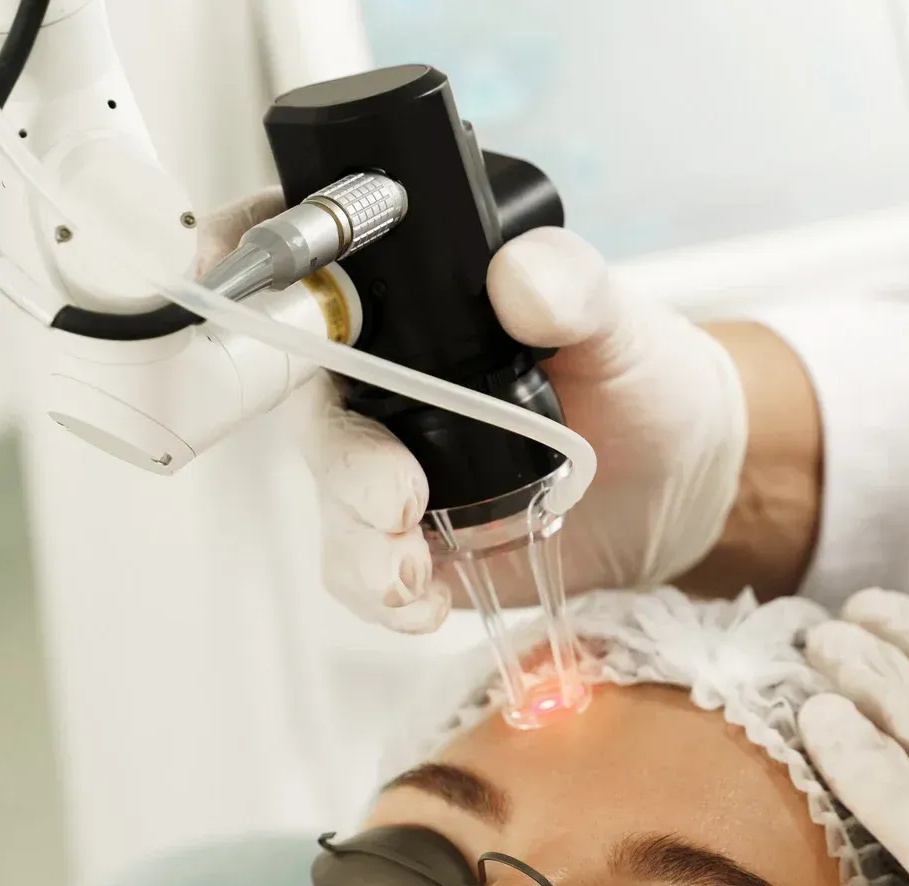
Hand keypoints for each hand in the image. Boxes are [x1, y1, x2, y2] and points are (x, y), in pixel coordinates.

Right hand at [197, 194, 750, 632]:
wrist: (678, 484)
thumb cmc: (645, 383)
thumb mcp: (623, 327)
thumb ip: (576, 291)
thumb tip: (522, 275)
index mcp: (420, 313)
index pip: (316, 273)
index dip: (255, 259)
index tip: (230, 263)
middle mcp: (389, 390)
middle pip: (316, 413)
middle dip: (343, 466)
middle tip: (397, 497)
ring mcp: (395, 471)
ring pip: (334, 505)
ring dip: (358, 545)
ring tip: (411, 573)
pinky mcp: (415, 547)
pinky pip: (367, 575)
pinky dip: (384, 597)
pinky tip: (423, 603)